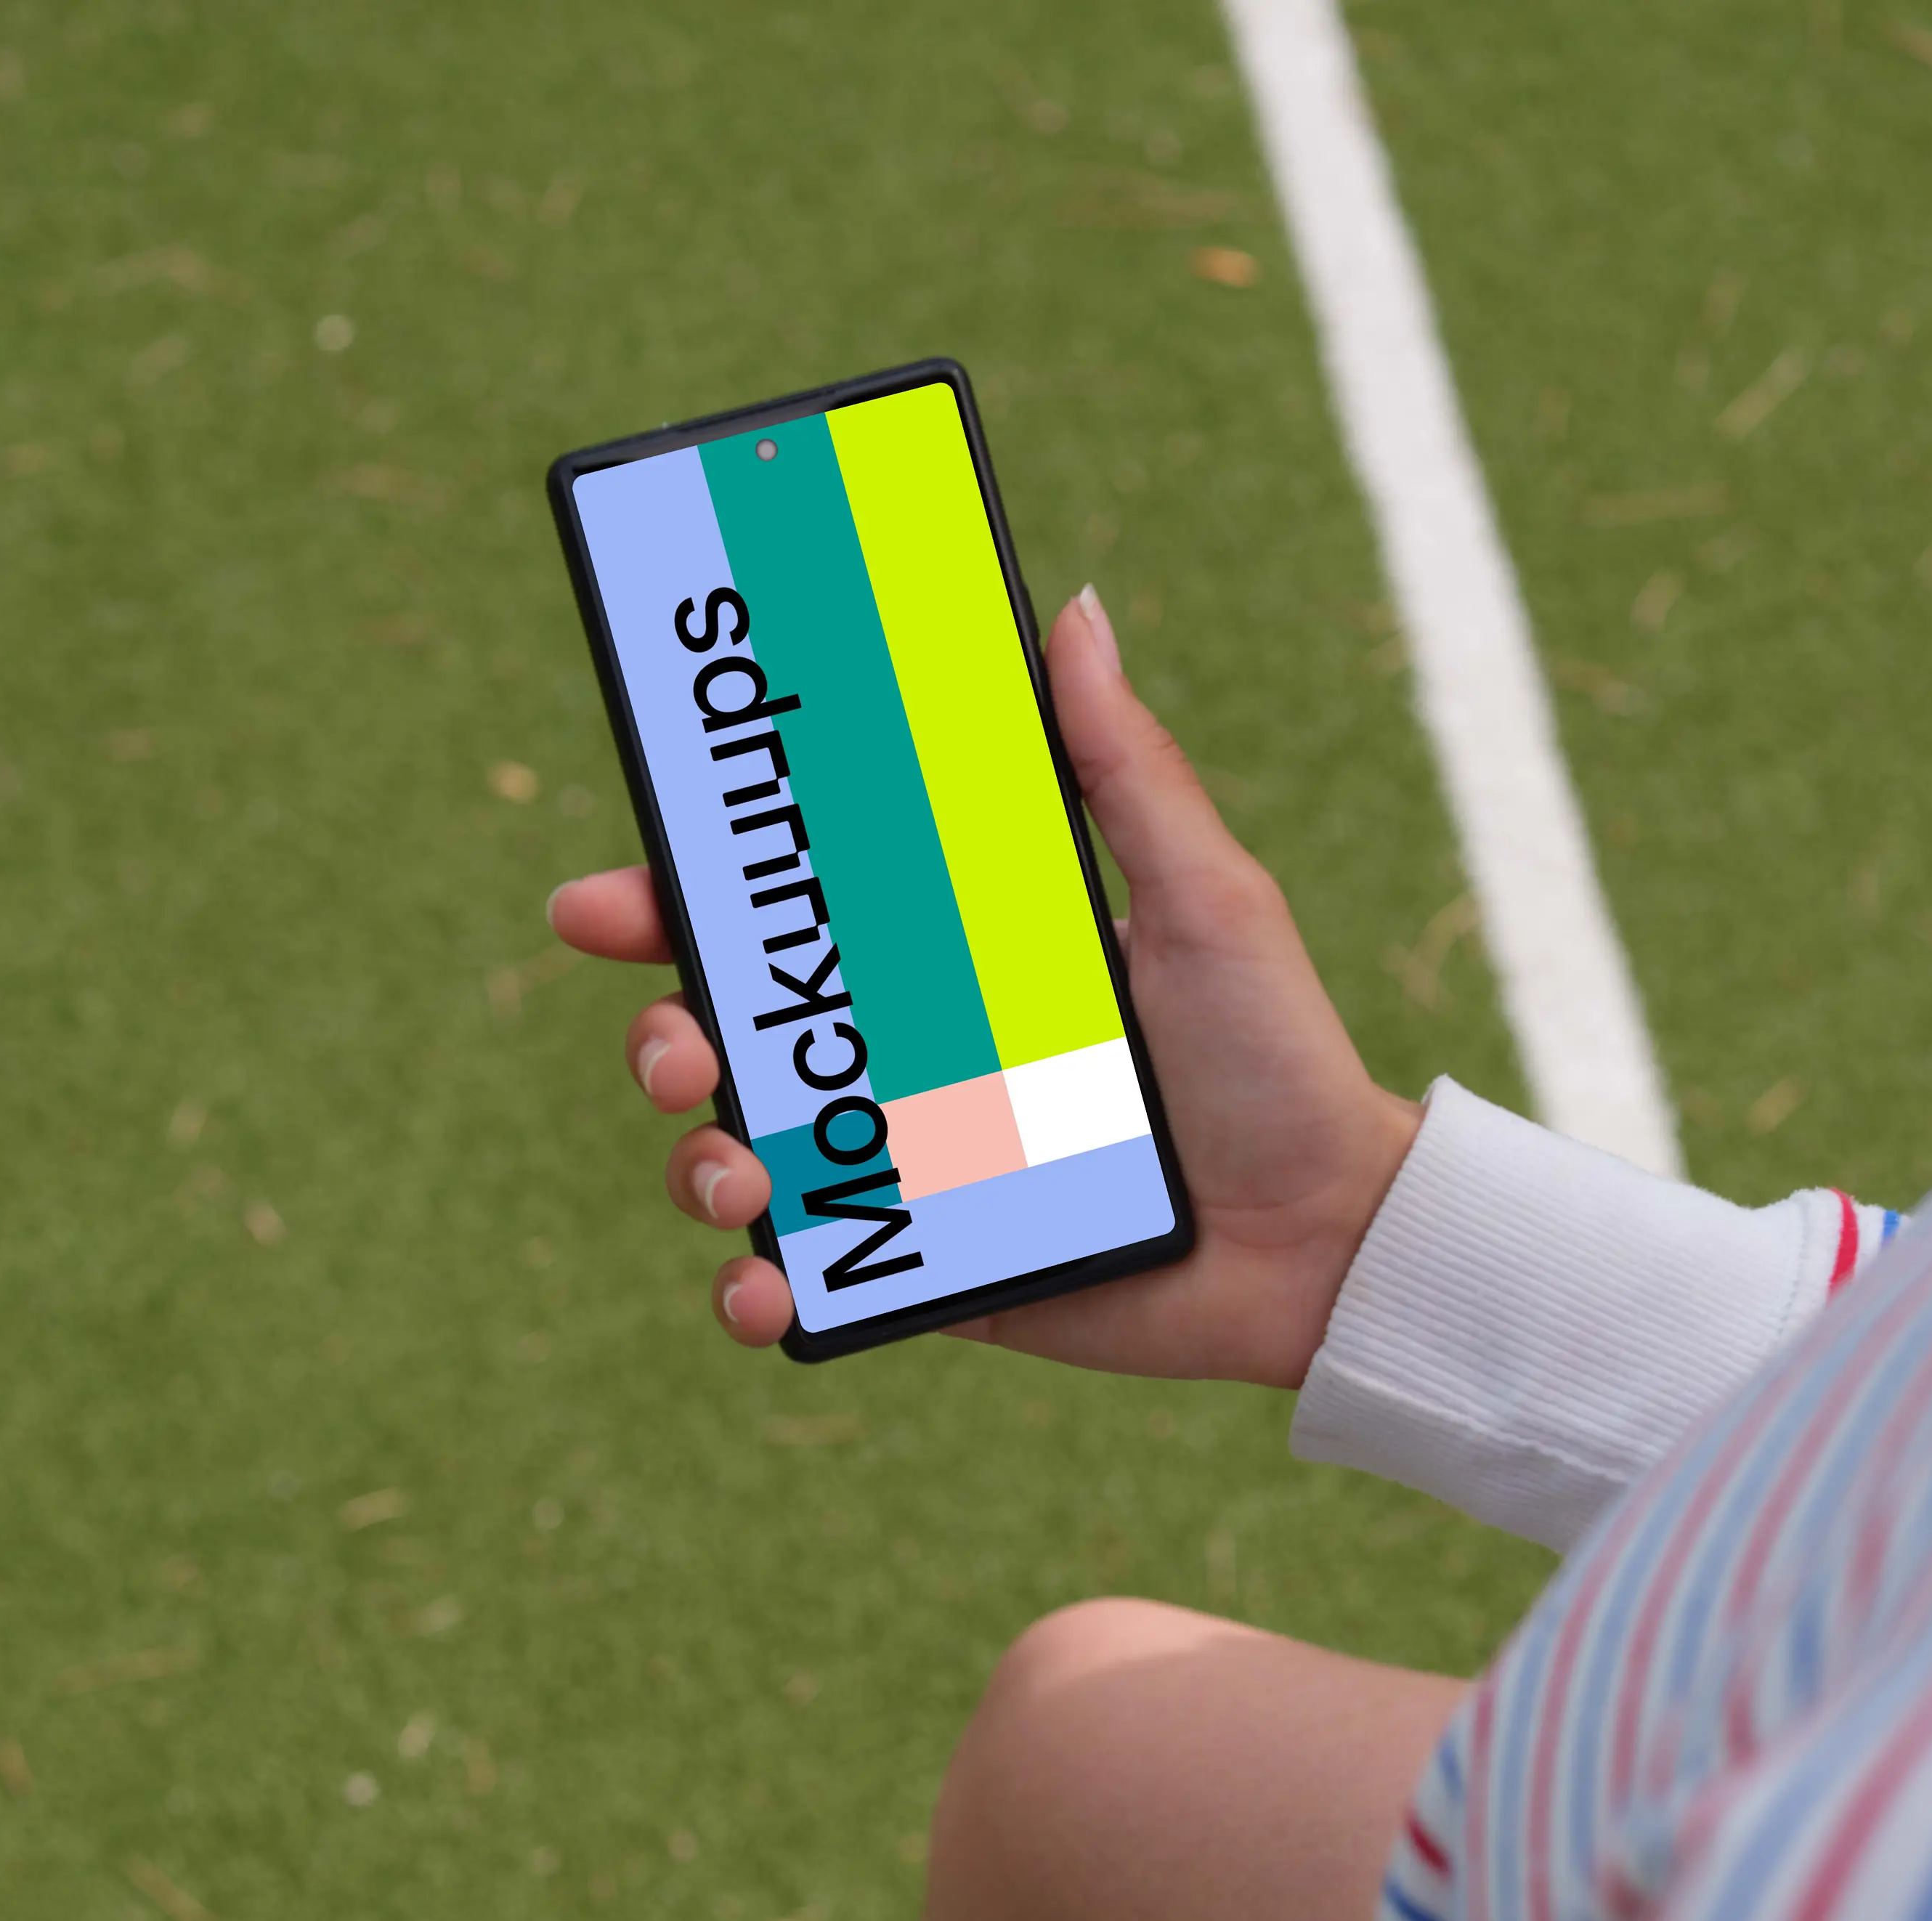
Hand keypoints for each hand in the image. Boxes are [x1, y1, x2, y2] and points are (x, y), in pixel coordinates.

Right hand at [548, 587, 1422, 1383]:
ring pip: (741, 1162)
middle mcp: (909, 1061)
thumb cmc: (1279, 1058)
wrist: (1327, 1236)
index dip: (673, 902)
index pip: (782, 917)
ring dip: (699, 1167)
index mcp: (947, 958)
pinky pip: (812, 1285)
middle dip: (663, 1039)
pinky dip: (760, 1295)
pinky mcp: (934, 1276)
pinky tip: (766, 1293)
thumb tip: (1070, 613)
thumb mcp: (1210, 895)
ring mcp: (910, 1172)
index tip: (604, 902)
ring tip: (736, 1182)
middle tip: (682, 1050)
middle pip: (728, 1037)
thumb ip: (1123, 769)